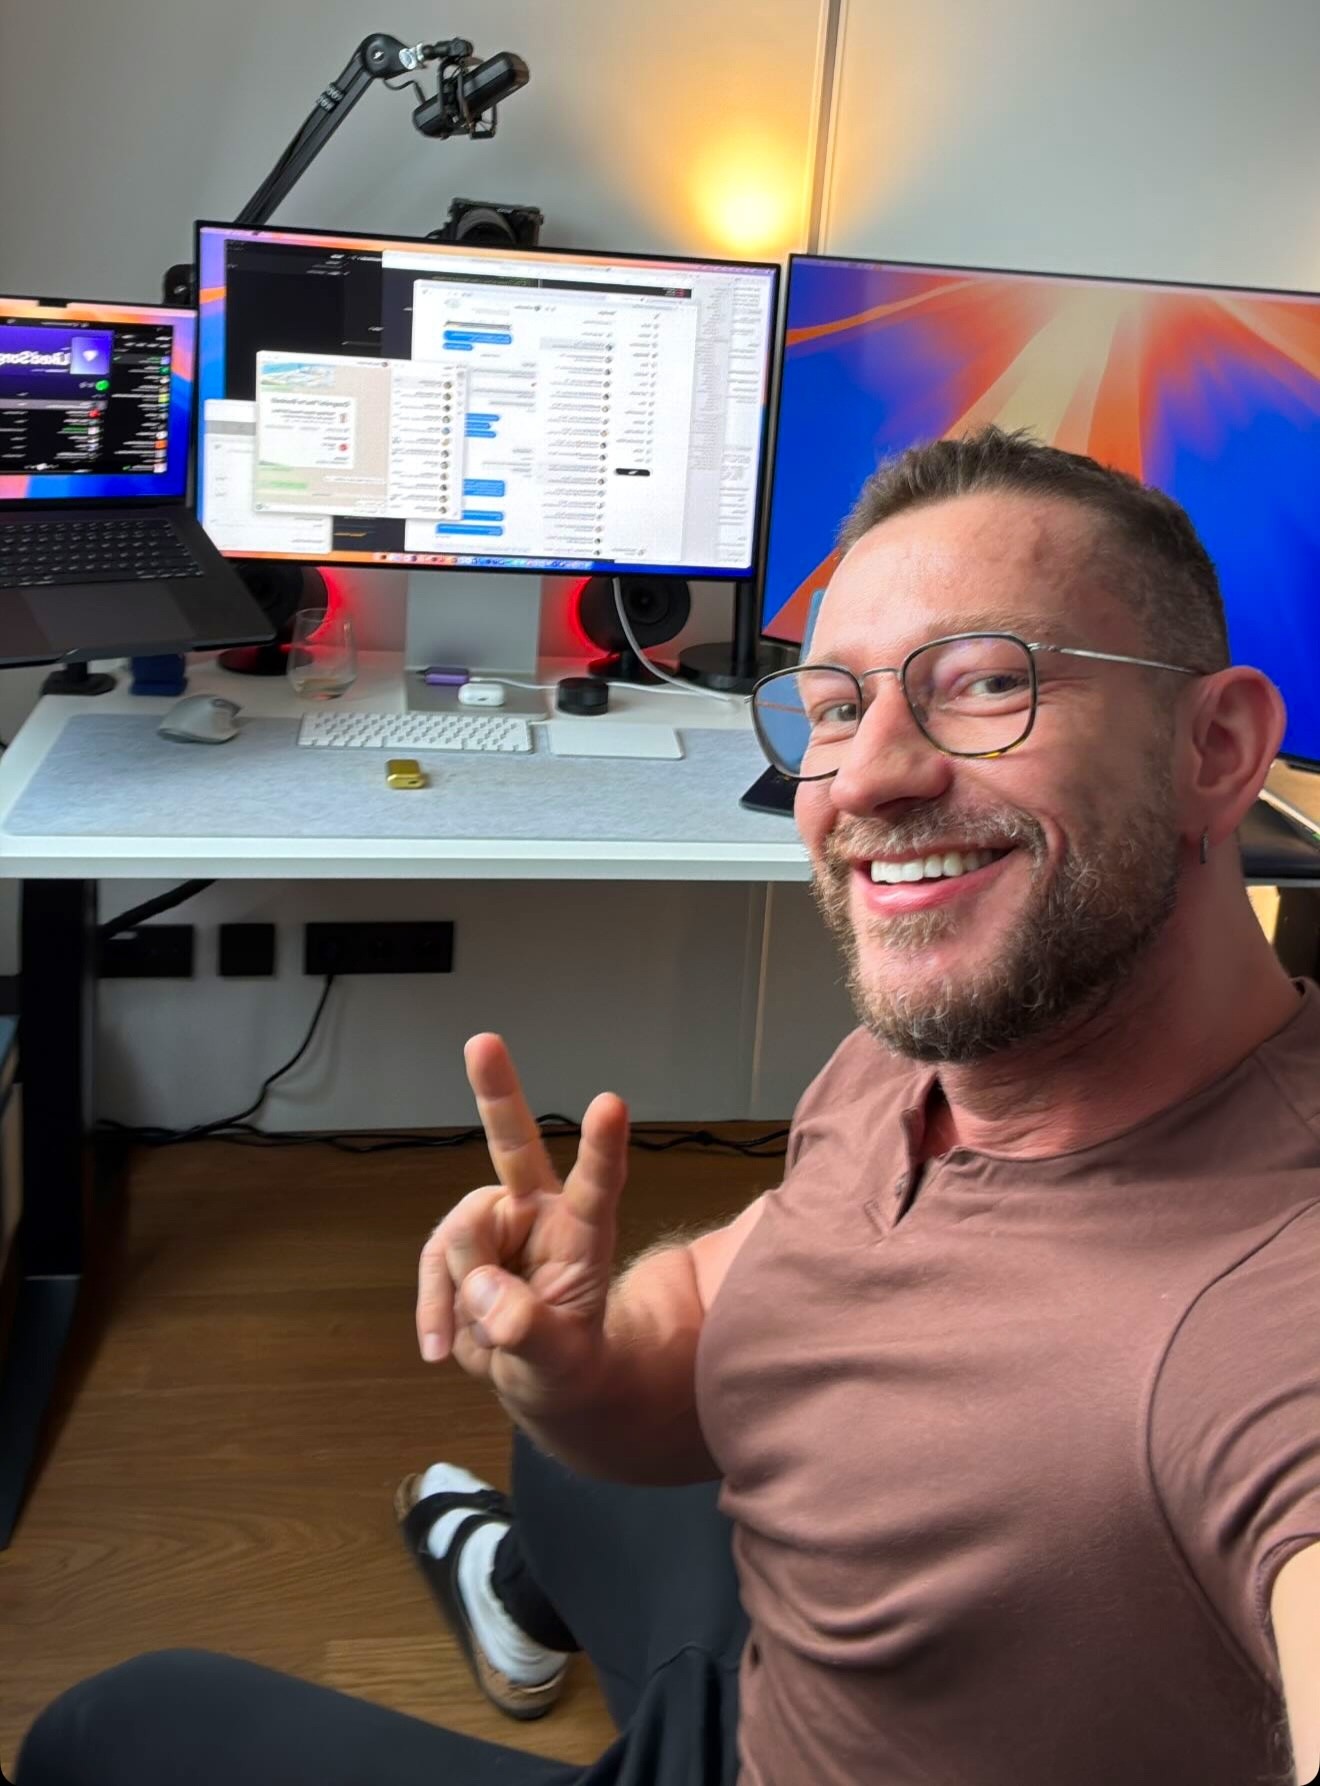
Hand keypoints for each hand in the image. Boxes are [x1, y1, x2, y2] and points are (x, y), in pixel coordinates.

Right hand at [416, 1034, 629, 1417]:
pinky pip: (431, 1264)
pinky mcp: (459, 1249)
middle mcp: (539, 1214)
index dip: (602, 1147)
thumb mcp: (561, 1365)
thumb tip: (485, 1298)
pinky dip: (433, 1307)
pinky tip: (441, 1350)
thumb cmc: (567, 1363)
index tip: (610, 1103)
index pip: (598, 1186)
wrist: (540, 1382)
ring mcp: (496, 1226)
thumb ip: (527, 1331)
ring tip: (483, 1337)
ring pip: (458, 1234)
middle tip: (482, 1041)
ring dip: (461, 1288)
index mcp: (585, 1234)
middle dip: (496, 1092)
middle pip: (514, 1147)